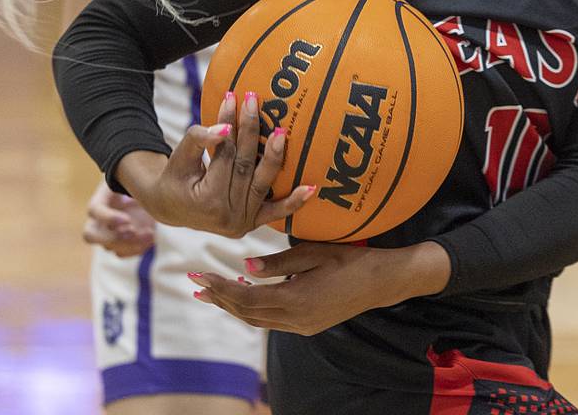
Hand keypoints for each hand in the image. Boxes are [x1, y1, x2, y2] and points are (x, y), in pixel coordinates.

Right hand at [82, 182, 155, 257]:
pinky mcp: (119, 243)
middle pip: (90, 236)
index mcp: (99, 200)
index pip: (94, 210)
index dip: (108, 218)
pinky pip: (122, 253)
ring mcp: (107, 234)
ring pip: (110, 247)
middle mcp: (97, 220)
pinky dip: (137, 249)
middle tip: (133, 230)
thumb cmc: (135, 182)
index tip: (127, 219)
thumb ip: (134, 180)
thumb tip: (143, 180)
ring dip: (130, 244)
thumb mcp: (133, 178)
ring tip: (150, 233)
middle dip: (111, 237)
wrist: (142, 192)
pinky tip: (151, 237)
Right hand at [116, 90, 314, 238]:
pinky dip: (294, 201)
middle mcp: (227, 216)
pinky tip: (311, 189)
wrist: (171, 207)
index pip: (224, 155)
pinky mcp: (253, 223)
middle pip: (245, 165)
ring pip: (262, 182)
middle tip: (254, 100)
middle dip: (250, 131)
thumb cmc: (174, 178)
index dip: (228, 124)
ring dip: (275, 156)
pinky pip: (276, 213)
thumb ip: (198, 140)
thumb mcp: (178, 158)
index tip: (233, 98)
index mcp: (207, 201)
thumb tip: (224, 128)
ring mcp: (243, 222)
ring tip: (281, 131)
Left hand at [190, 241, 450, 335]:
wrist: (383, 281)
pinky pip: (271, 320)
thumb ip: (279, 261)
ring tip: (211, 292)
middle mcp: (295, 319)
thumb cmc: (352, 258)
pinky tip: (245, 295)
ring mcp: (302, 326)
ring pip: (257, 319)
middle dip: (219, 297)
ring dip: (232, 305)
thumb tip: (246, 266)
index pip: (245, 297)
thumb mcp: (315, 252)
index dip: (219, 287)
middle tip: (194, 283)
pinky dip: (252, 308)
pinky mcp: (308, 325)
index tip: (198, 275)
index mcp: (295, 299)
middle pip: (246, 312)